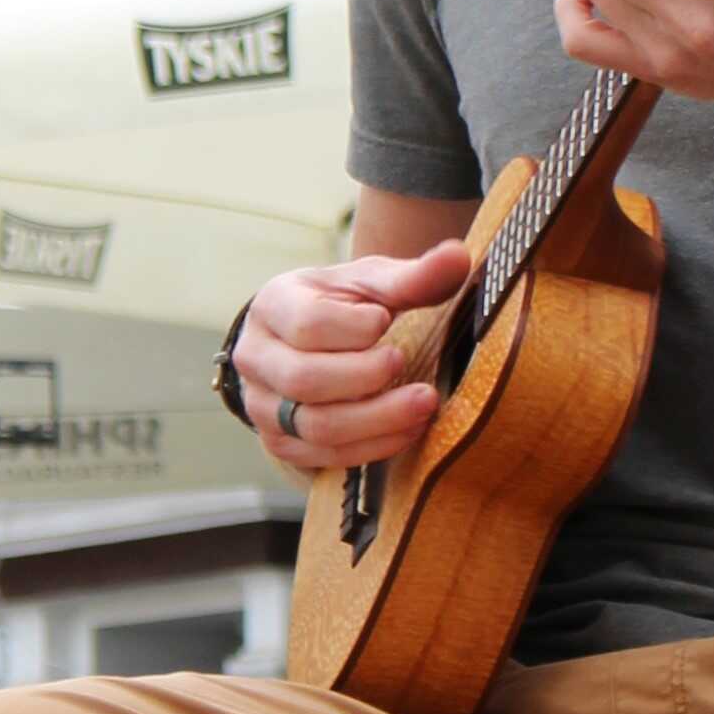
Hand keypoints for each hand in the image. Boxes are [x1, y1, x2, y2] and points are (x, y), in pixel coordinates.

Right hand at [234, 244, 472, 469]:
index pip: (306, 324)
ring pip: (315, 426)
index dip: (351, 328)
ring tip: (424, 403)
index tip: (386, 321)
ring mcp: (263, 405)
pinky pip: (324, 457)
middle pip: (305, 379)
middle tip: (407, 364)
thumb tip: (458, 256)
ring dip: (377, 419)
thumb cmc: (342, 306)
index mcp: (273, 306)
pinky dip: (373, 446)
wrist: (304, 342)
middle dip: (366, 378)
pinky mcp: (281, 442)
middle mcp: (255, 357)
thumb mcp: (369, 284)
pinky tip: (408, 429)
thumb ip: (412, 276)